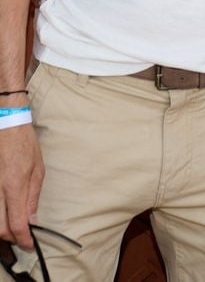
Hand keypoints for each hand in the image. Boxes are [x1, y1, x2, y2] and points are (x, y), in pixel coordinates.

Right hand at [0, 124, 44, 249]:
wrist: (6, 125)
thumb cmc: (24, 144)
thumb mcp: (37, 169)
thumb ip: (32, 197)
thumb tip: (32, 220)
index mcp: (14, 186)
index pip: (17, 224)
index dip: (24, 239)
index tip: (30, 244)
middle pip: (0, 229)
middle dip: (12, 239)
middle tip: (23, 237)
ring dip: (2, 229)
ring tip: (14, 226)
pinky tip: (4, 213)